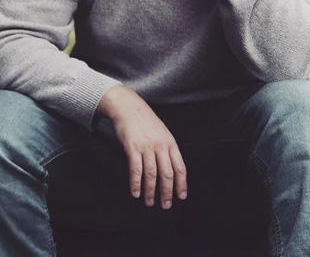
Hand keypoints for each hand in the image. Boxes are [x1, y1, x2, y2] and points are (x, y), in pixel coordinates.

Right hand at [96, 85, 186, 208]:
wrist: (128, 106)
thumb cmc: (144, 120)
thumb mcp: (162, 132)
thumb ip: (166, 148)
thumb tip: (170, 168)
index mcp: (170, 142)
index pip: (180, 167)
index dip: (181, 184)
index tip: (181, 196)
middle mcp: (160, 145)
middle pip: (167, 174)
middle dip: (167, 192)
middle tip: (165, 205)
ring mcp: (146, 146)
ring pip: (151, 174)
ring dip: (151, 191)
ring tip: (149, 202)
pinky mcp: (132, 147)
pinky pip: (136, 169)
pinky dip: (136, 183)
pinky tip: (136, 192)